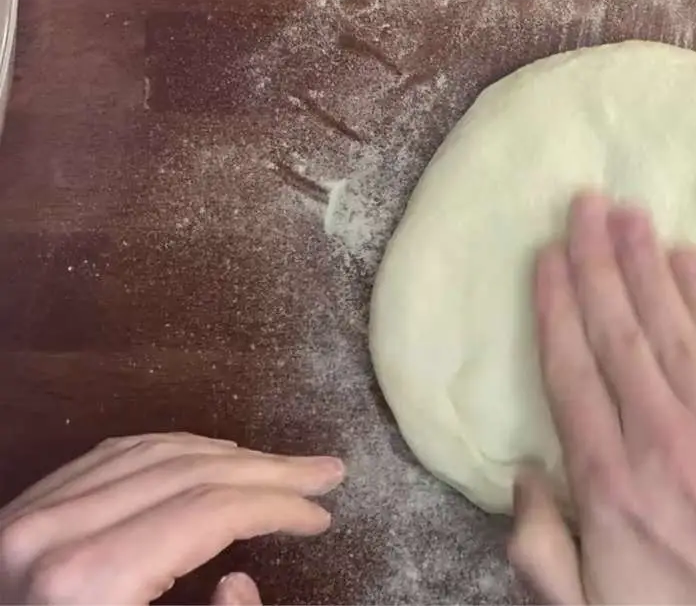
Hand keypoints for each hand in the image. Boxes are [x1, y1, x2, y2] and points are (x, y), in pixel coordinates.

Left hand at [0, 432, 344, 603]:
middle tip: (328, 473)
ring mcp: (25, 517)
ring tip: (280, 467)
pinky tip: (208, 456)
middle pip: (187, 472)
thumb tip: (238, 582)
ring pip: (149, 452)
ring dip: (227, 453)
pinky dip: (170, 450)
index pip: (211, 511)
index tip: (324, 517)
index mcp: (90, 582)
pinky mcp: (15, 515)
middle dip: (269, 470)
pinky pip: (106, 458)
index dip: (280, 506)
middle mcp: (53, 534)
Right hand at [508, 193, 695, 603]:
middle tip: (585, 204)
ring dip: (649, 265)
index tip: (547, 258)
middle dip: (599, 263)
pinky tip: (692, 261)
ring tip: (629, 213)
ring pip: (676, 328)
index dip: (557, 308)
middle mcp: (663, 440)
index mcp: (609, 485)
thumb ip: (544, 551)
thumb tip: (521, 478)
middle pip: (620, 334)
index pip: (571, 374)